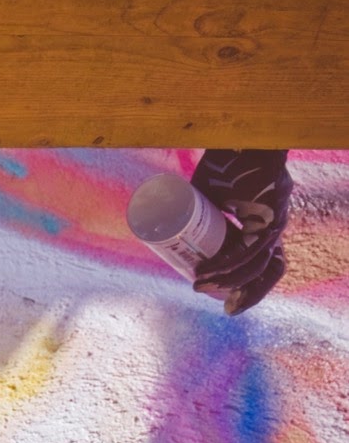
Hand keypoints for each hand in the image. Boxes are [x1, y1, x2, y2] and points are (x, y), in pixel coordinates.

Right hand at [189, 149, 293, 314]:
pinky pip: (248, 248)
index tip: (221, 296)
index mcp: (263, 227)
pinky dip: (227, 264)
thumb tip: (166, 227)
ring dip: (227, 281)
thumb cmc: (225, 163)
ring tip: (199, 285)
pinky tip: (207, 273)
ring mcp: (275, 221)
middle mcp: (274, 227)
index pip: (260, 265)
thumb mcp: (210, 196)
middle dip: (244, 294)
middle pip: (266, 271)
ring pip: (254, 264)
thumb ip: (198, 213)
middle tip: (219, 305)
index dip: (245, 286)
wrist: (241, 137)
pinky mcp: (269, 215)